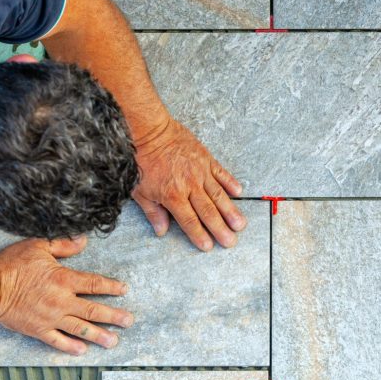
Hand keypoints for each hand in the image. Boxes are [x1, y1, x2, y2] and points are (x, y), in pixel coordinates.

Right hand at [0, 237, 133, 355]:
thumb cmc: (12, 265)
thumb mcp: (38, 246)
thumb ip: (63, 245)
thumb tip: (82, 240)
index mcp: (63, 280)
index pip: (94, 284)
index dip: (111, 287)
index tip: (124, 290)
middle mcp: (61, 301)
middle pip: (93, 310)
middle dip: (114, 316)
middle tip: (129, 321)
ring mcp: (50, 318)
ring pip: (80, 329)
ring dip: (99, 335)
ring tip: (113, 341)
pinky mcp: (38, 329)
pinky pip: (58, 340)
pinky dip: (71, 346)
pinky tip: (82, 350)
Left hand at [132, 117, 245, 250]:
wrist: (149, 132)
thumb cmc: (141, 161)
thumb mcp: (140, 191)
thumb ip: (153, 212)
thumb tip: (161, 231)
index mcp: (172, 196)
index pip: (189, 220)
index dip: (199, 234)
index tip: (208, 247)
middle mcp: (189, 186)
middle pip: (207, 211)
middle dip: (220, 228)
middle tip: (231, 241)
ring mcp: (199, 171)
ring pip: (218, 195)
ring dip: (230, 211)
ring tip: (240, 224)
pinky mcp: (205, 158)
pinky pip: (221, 173)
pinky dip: (230, 182)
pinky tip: (239, 192)